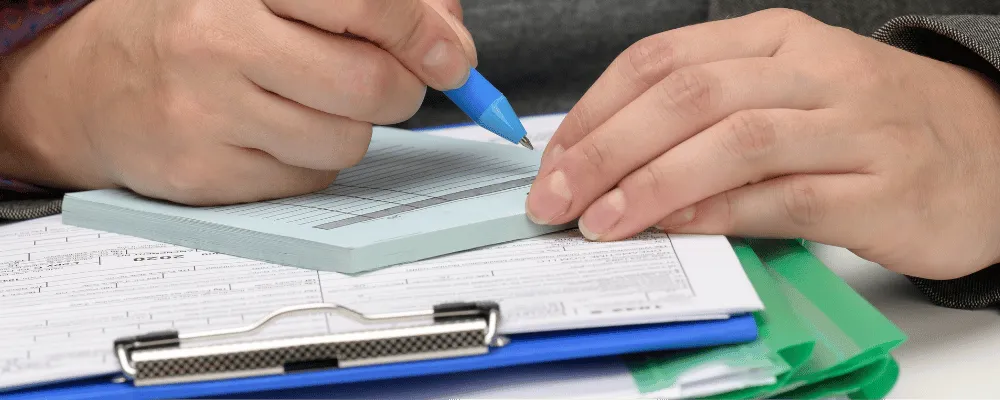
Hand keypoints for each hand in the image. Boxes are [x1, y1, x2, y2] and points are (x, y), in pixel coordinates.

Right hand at [0, 0, 475, 204]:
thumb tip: (449, 42)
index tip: (449, 57)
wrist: (96, 82)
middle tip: (388, 82)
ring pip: (348, 143)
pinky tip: (272, 133)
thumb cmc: (203, 27)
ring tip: (308, 103)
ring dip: (351, 129)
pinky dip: (311, 162)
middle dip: (402, 91)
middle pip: (371, 85)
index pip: (365, 2)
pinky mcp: (203, 173)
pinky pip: (309, 181)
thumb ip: (374, 3)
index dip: (422, 34)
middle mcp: (218, 38)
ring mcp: (206, 110)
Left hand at [525, 8, 999, 279]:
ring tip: (603, 221)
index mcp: (775, 38)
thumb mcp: (784, 94)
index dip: (596, 111)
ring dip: (654, 183)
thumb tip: (608, 166)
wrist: (987, 149)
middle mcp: (813, 70)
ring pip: (734, 141)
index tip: (554, 160)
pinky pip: (787, 197)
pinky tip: (679, 228)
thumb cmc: (865, 124)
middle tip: (557, 197)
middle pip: (687, 96)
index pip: (661, 60)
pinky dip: (722, 213)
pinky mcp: (884, 188)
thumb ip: (704, 119)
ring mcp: (855, 126)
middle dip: (607, 149)